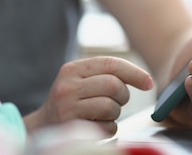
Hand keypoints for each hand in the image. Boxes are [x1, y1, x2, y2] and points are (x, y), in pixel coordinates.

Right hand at [23, 56, 153, 135]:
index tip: (148, 83)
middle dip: (123, 96)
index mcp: (72, 69)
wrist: (43, 127)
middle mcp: (67, 86)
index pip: (110, 64)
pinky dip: (109, 128)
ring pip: (111, 107)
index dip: (134, 72)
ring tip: (103, 114)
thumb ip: (105, 74)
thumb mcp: (80, 80)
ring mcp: (68, 107)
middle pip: (114, 85)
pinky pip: (107, 127)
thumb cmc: (71, 102)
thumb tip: (145, 79)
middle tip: (117, 101)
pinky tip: (96, 125)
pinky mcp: (73, 128)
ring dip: (115, 113)